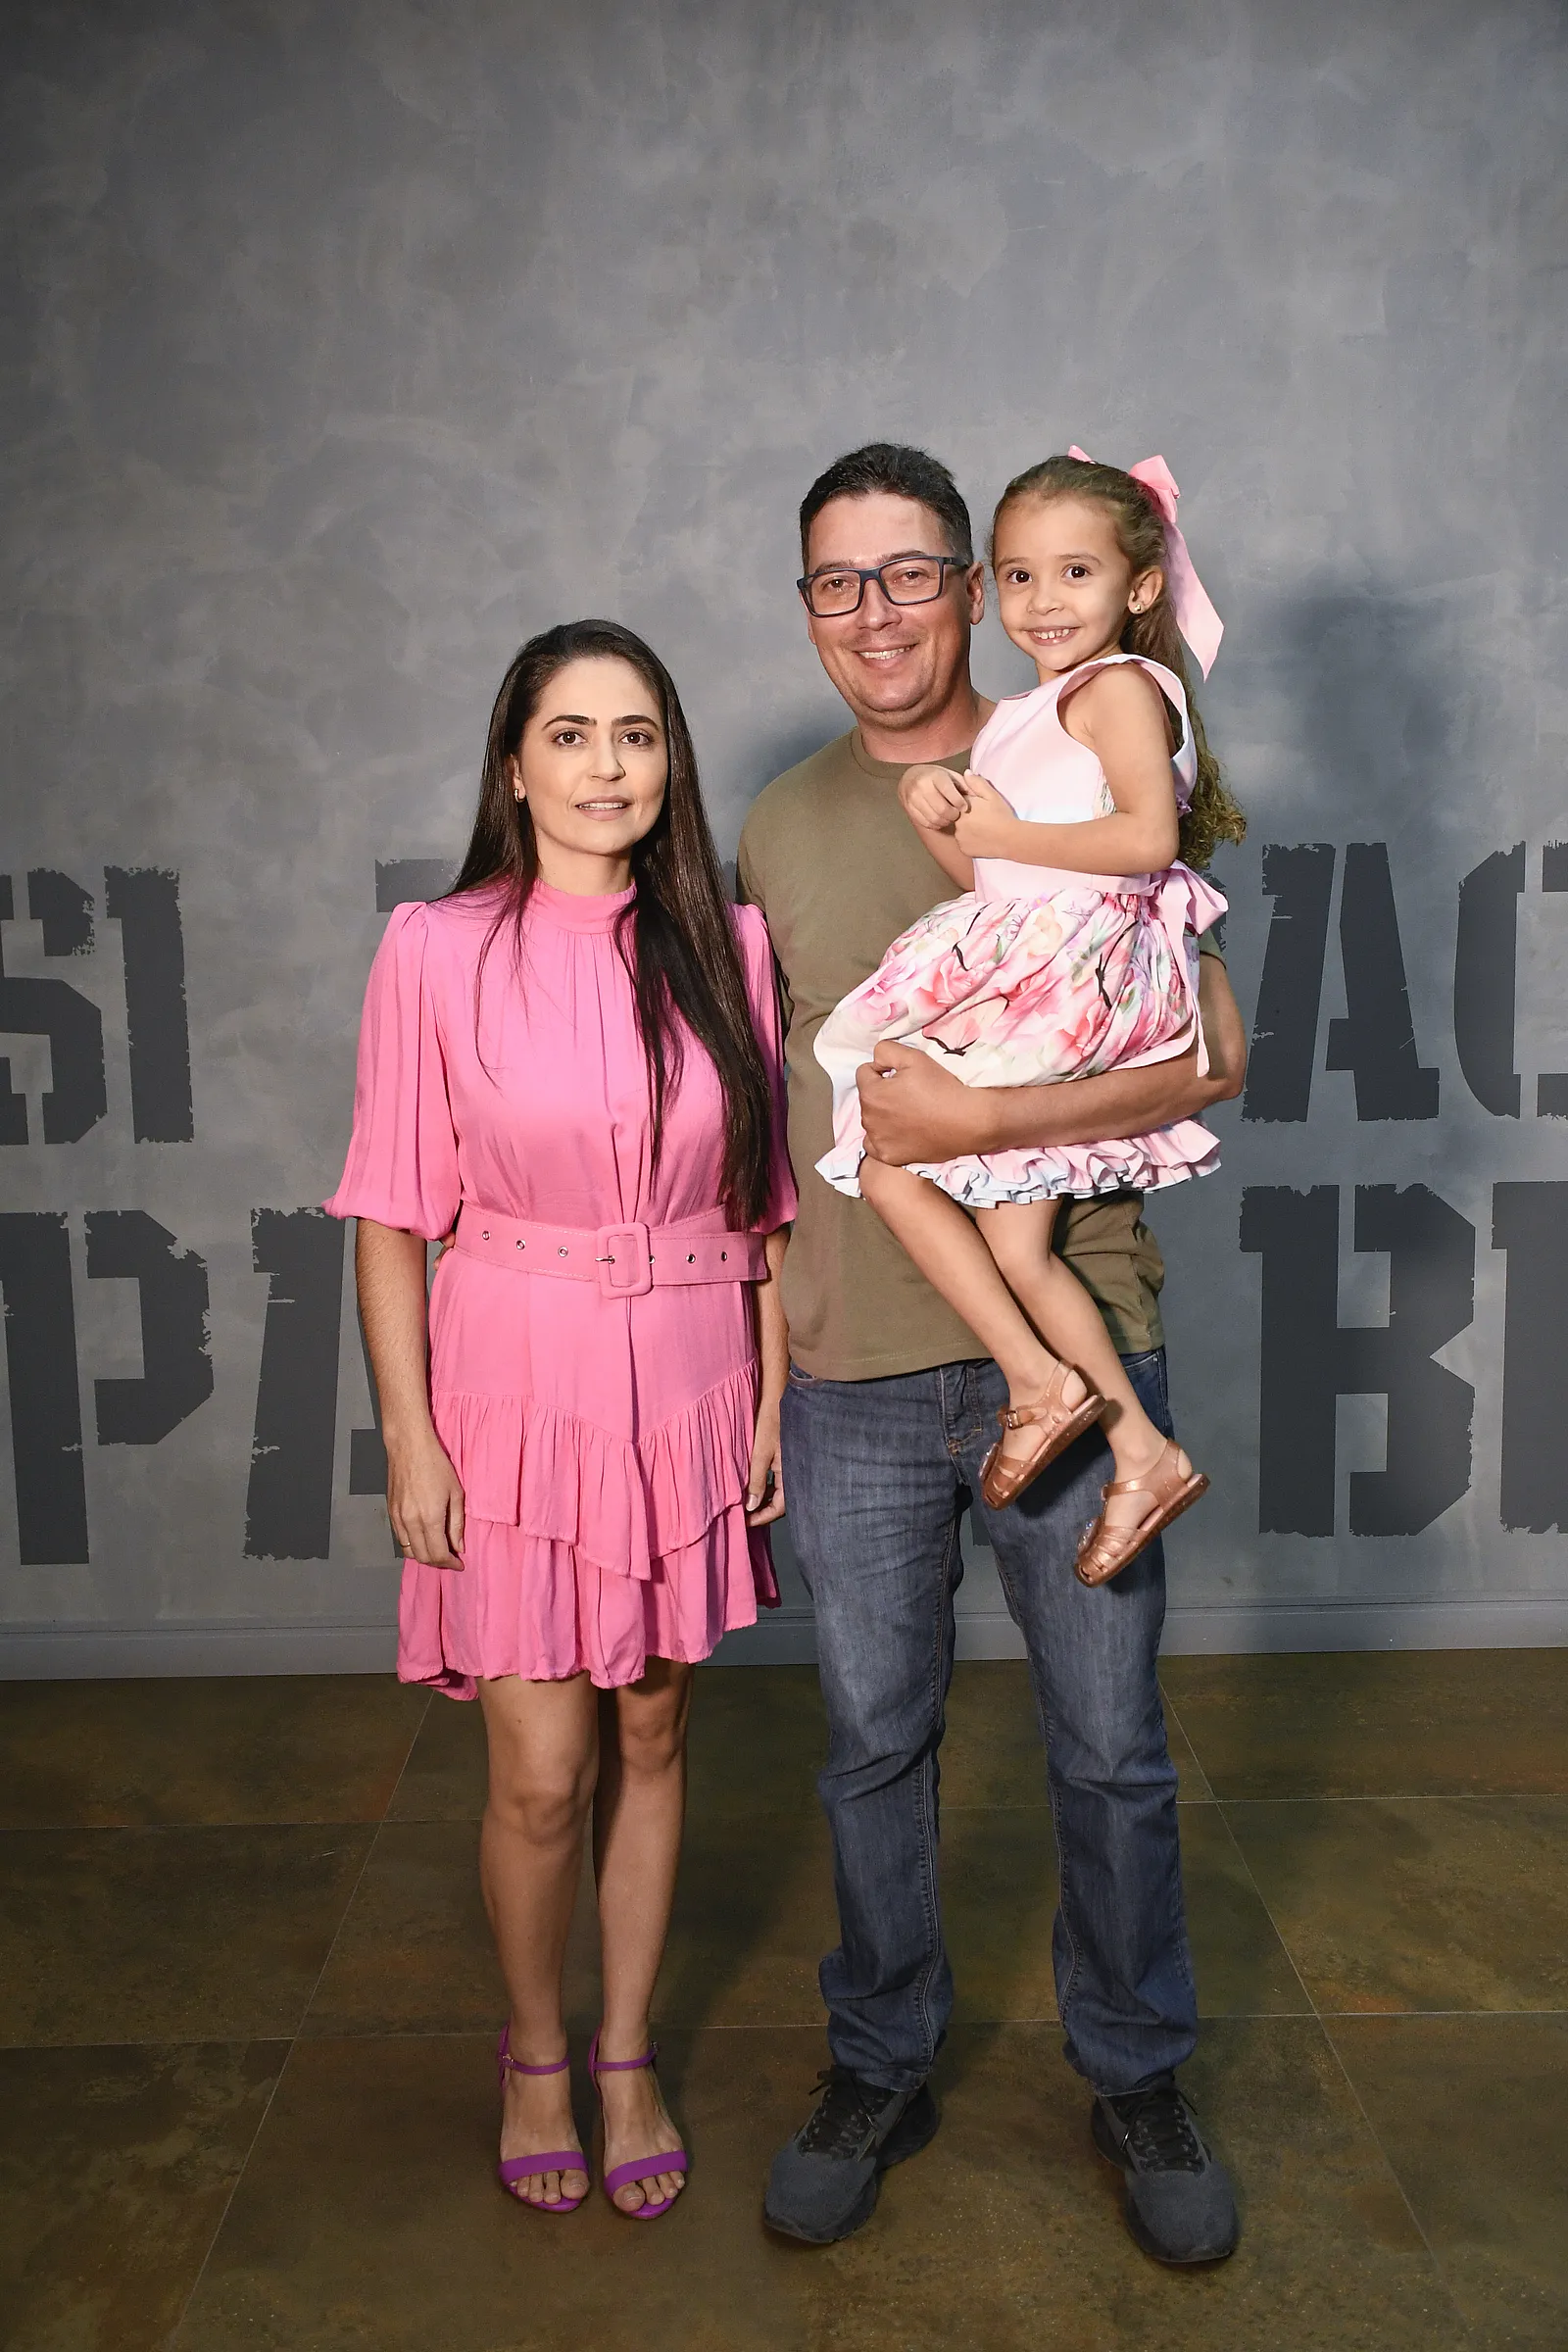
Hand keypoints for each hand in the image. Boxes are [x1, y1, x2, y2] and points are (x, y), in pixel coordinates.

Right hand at [386, 1426, 465, 1567]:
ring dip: (424, 1556)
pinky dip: (412, 1545)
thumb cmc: (436, 1465)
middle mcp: (410, 1522)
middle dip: (438, 1563)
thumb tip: (458, 1546)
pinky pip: (400, 1539)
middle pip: (422, 1557)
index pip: (438, 1554)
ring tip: (438, 1550)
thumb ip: (456, 1524)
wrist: (409, 1446)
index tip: (459, 1563)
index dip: (450, 1563)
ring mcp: (397, 1518)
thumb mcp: (456, 1493)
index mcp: (430, 1518)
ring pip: (409, 1551)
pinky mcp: (390, 1513)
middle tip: (451, 1558)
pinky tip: (423, 1538)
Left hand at [745, 1396, 784, 1525]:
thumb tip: (750, 1506)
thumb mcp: (760, 1453)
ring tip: (747, 1503)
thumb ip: (757, 1481)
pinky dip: (768, 1486)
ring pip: (780, 1491)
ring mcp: (793, 1465)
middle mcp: (796, 1472)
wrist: (779, 1396)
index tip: (745, 1523)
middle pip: (781, 1502)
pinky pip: (780, 1479)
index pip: (779, 1507)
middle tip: (745, 1517)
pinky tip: (755, 1485)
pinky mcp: (788, 1457)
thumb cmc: (771, 1421)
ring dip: (765, 1499)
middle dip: (763, 1511)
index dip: (762, 1517)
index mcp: (792, 1474)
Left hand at [857, 1040, 998, 1164]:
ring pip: (872, 1120)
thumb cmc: (941, 1087)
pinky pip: (875, 1144)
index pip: (864, 1072)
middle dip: (883, 1093)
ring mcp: (878, 1141)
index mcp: (871, 1093)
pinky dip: (885, 1138)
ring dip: (883, 1115)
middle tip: (910, 1095)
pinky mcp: (889, 1157)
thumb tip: (876, 1061)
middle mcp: (868, 1119)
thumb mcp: (914, 1057)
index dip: (884, 1070)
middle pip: (868, 1098)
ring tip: (910, 1114)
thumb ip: (885, 1051)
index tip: (903, 1076)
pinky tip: (902, 1133)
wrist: (968, 1121)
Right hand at [899, 763, 969, 831]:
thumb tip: (977, 794)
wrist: (912, 778)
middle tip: (956, 813)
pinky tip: (939, 819)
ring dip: (945, 821)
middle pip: (942, 809)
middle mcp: (922, 785)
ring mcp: (913, 797)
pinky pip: (925, 823)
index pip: (950, 794)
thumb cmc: (937, 778)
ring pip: (934, 818)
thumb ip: (966, 785)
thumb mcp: (952, 776)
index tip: (964, 807)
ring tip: (949, 817)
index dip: (960, 803)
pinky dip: (935, 824)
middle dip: (953, 815)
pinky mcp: (909, 808)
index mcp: (936, 776)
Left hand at [951, 770, 1017, 858]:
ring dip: (967, 830)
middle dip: (967, 817)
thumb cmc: (1002, 815)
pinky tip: (982, 839)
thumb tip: (966, 773)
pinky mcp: (963, 849)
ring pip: (960, 831)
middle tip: (983, 819)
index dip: (970, 805)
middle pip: (958, 817)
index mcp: (962, 807)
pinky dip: (970, 841)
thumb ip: (977, 783)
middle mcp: (957, 822)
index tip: (980, 808)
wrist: (1011, 839)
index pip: (958, 803)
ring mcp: (959, 837)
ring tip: (983, 829)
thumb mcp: (992, 795)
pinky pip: (964, 843)